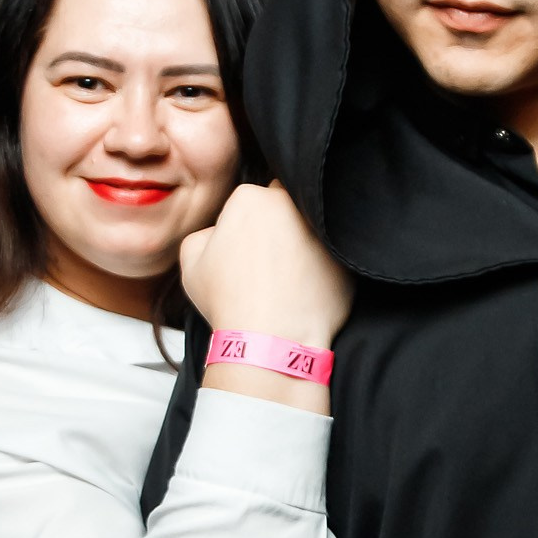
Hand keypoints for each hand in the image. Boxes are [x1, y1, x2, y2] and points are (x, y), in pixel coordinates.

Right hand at [180, 182, 351, 349]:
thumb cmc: (228, 300)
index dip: (245, 225)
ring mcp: (323, 230)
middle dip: (279, 225)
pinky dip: (322, 272)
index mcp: (251, 197)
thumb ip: (205, 234)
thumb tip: (221, 232)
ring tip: (287, 278)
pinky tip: (305, 293)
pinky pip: (332, 260)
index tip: (243, 249)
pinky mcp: (345, 260)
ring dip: (302, 246)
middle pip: (285, 206)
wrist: (270, 340)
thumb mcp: (192, 262)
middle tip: (268, 260)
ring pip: (311, 231)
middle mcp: (292, 205)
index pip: (251, 200)